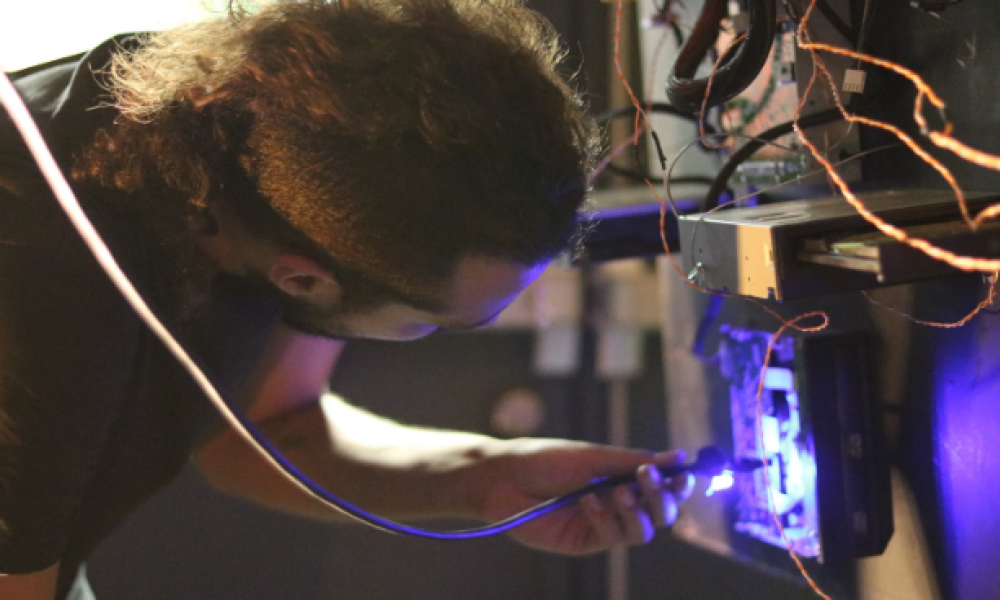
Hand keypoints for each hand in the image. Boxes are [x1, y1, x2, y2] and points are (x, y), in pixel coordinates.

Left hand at [472, 439, 694, 554]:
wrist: (504, 477)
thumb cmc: (546, 459)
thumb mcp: (593, 456)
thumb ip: (634, 461)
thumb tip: (678, 457)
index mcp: (622, 477)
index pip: (662, 486)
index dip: (678, 484)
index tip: (684, 474)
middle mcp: (617, 503)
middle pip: (660, 514)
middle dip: (661, 499)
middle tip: (648, 480)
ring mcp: (602, 525)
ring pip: (641, 532)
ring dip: (635, 511)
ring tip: (617, 492)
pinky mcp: (584, 542)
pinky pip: (611, 537)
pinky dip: (605, 518)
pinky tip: (588, 501)